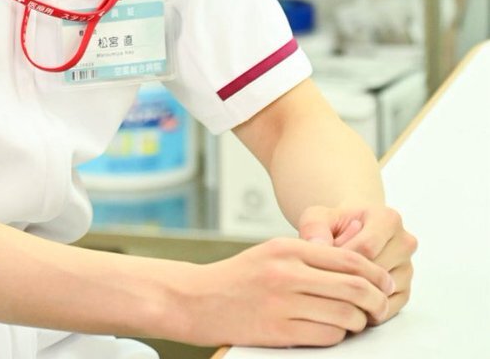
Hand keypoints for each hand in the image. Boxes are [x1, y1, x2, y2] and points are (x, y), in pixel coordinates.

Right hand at [182, 236, 395, 348]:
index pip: (348, 259)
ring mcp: (283, 304)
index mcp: (287, 248)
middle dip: (377, 300)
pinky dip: (338, 336)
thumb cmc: (239, 277)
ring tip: (356, 321)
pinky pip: (327, 336)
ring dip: (359, 322)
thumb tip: (357, 267)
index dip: (375, 273)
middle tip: (382, 307)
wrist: (198, 300)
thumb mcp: (272, 253)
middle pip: (354, 288)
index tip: (385, 283)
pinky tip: (333, 331)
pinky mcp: (279, 332)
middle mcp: (287, 273)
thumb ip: (309, 256)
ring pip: (345, 315)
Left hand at [299, 204, 416, 322]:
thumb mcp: (318, 217)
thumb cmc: (334, 224)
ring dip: (355, 292)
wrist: (348, 232)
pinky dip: (364, 307)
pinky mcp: (405, 292)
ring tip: (337, 280)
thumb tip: (319, 247)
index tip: (322, 258)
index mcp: (388, 219)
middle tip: (327, 272)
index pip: (367, 248)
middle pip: (375, 271)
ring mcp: (407, 269)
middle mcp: (405, 243)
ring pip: (381, 292)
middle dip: (347, 275)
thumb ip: (314, 227)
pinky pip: (385, 309)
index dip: (340, 258)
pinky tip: (346, 296)